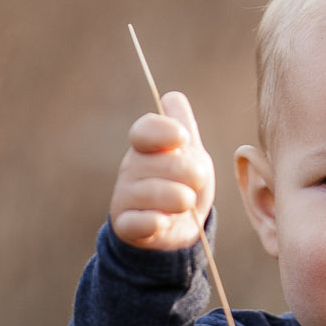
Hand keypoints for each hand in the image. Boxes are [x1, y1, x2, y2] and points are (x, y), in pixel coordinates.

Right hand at [109, 90, 215, 250]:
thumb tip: (172, 99)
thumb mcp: (192, 153)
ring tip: (187, 202)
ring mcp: (126, 196)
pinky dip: (152, 222)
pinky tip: (163, 222)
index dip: (163, 131)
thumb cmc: (184, 184)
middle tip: (199, 181)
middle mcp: (131, 168)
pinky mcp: (126, 226)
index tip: (183, 139)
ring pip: (150, 193)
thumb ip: (184, 125)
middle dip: (187, 172)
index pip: (145, 130)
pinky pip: (136, 222)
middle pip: (159, 163)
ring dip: (177, 198)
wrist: (178, 227)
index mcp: (145, 146)